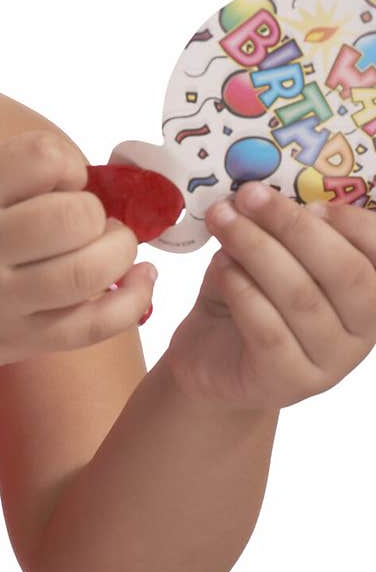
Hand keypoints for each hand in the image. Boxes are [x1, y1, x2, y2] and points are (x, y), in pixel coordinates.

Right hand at [0, 130, 155, 381]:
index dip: (65, 163)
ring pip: (88, 274)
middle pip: (72, 218)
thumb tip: (90, 177)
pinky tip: (143, 277)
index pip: (39, 158)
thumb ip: (10, 179)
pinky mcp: (21, 345)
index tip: (56, 180)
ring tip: (111, 242)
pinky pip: (94, 326)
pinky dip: (133, 300)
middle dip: (95, 210)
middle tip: (84, 217)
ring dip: (119, 249)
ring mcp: (2, 305)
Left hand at [162, 182, 375, 411]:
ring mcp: (329, 363)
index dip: (355, 224)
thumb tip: (263, 188)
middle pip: (345, 273)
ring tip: (223, 220)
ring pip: (302, 297)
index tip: (310, 200)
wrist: (211, 358)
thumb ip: (280, 228)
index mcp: (369, 292)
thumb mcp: (271, 253)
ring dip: (257, 248)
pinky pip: (270, 329)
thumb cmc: (250, 294)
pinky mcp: (288, 382)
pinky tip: (222, 268)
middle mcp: (361, 332)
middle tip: (248, 195)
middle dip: (293, 226)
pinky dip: (243, 289)